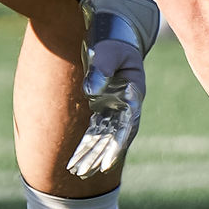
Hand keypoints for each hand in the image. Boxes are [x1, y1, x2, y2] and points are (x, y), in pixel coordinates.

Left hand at [60, 0, 153, 180]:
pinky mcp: (103, 108)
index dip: (118, 143)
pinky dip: (86, 145)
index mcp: (133, 92)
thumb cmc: (113, 41)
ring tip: (78, 173)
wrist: (112, 35)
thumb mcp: (108, 51)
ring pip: (103, 137)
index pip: (127, 123)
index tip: (109, 160)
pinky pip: (94, 131)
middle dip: (101, 156)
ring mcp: (115, 108)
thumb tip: (89, 90)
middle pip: (114, 136)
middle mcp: (126, 106)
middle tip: (87, 172)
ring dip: (92, 155)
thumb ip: (101, 70)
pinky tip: (75, 161)